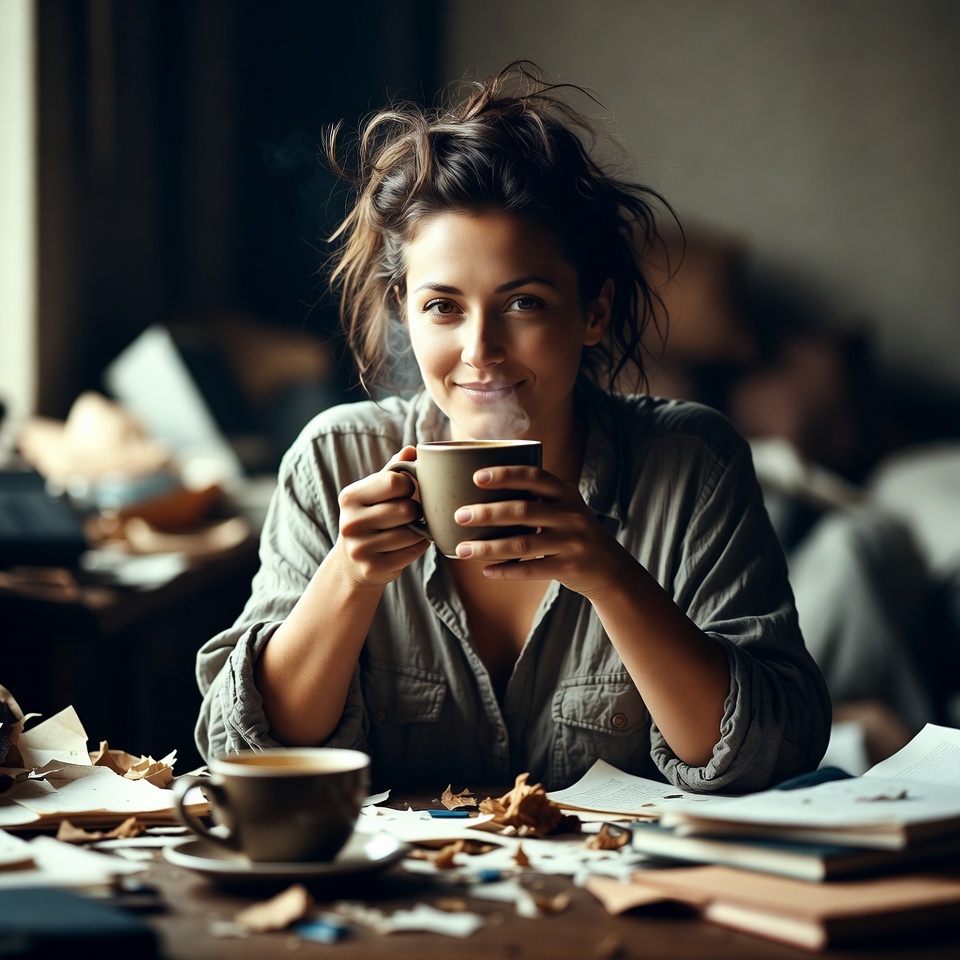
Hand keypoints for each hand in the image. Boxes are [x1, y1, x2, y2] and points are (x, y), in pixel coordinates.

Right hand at [334, 446, 429, 584]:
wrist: (353, 562)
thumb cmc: (372, 518)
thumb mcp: (376, 492)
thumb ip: (394, 471)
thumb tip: (412, 449)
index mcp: (350, 497)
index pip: (394, 482)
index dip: (409, 485)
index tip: (407, 491)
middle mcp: (350, 522)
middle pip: (405, 509)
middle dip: (417, 511)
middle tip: (413, 513)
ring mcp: (359, 548)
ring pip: (411, 533)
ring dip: (420, 531)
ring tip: (413, 528)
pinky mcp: (372, 569)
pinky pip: (412, 552)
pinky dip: (419, 547)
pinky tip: (411, 544)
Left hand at [452, 465, 632, 598]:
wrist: (610, 567)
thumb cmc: (573, 531)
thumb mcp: (565, 506)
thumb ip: (536, 496)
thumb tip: (481, 488)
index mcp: (566, 493)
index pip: (534, 476)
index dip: (505, 475)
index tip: (477, 477)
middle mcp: (570, 514)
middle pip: (523, 510)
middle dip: (488, 513)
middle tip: (460, 515)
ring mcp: (571, 542)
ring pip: (522, 544)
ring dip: (488, 547)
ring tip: (462, 549)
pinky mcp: (568, 567)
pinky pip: (530, 569)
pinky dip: (506, 571)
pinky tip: (486, 571)